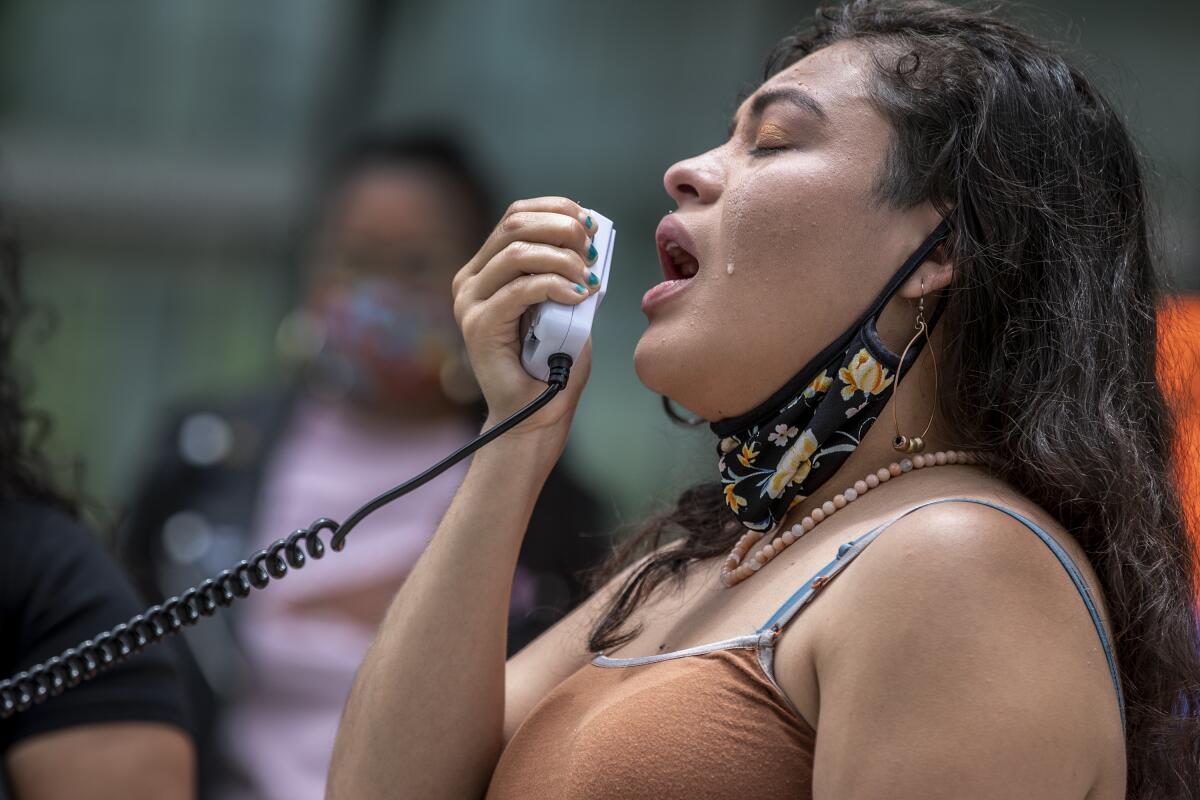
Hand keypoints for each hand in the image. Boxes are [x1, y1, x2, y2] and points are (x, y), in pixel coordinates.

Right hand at [451, 197, 598, 442]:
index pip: (515, 216)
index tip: (589, 223)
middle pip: (514, 226)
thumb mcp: (566, 304)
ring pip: (518, 253)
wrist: (537, 412)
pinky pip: (522, 288)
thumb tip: (592, 239)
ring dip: (563, 259)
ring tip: (588, 279)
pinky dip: (556, 285)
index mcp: (487, 269)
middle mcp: (470, 280)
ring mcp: (469, 302)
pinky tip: (578, 295)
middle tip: (592, 251)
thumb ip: (569, 271)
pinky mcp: (479, 325)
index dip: (555, 209)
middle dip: (562, 229)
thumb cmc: (553, 362)